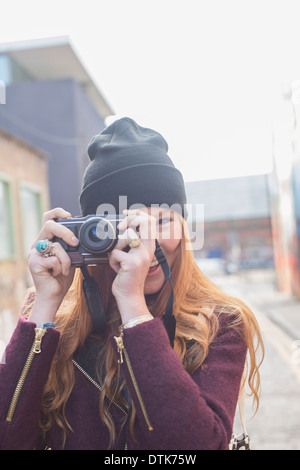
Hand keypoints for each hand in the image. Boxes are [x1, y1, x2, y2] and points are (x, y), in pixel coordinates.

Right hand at [27, 208, 78, 324]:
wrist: (53, 296)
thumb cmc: (61, 278)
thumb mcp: (70, 258)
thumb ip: (71, 247)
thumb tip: (82, 238)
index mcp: (46, 241)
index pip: (48, 219)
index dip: (57, 213)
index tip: (69, 215)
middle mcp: (38, 245)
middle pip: (49, 225)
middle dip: (65, 232)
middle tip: (75, 243)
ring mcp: (34, 253)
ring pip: (55, 245)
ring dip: (66, 259)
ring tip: (65, 270)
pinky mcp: (34, 263)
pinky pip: (54, 259)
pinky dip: (61, 267)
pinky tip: (57, 274)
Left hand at [108, 210, 155, 322]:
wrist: (130, 295)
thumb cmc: (128, 276)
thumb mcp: (133, 257)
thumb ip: (131, 243)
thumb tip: (121, 229)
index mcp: (149, 246)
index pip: (149, 222)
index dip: (137, 213)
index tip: (126, 213)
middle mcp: (148, 250)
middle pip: (143, 222)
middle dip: (128, 220)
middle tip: (119, 228)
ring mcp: (141, 256)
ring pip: (124, 237)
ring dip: (116, 248)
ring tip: (119, 260)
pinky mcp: (132, 263)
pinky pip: (114, 253)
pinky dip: (111, 261)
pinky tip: (118, 269)